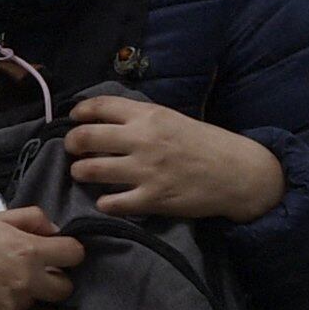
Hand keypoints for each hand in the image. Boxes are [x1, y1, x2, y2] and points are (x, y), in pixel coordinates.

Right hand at [0, 207, 85, 309]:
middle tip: (30, 271)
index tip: (57, 252)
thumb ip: (30, 219)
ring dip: (21, 292)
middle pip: (64, 289)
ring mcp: (11, 307)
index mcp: (29, 251)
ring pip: (32, 302)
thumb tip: (55, 230)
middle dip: (54, 279)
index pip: (75, 255)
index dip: (68, 251)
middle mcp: (26, 282)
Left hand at [64, 96, 286, 221]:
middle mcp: (142, 140)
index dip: (79, 112)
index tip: (74, 119)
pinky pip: (112, 203)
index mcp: (148, 116)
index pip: (99, 106)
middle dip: (71, 144)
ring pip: (91, 170)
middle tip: (72, 150)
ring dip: (80, 172)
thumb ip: (140, 118)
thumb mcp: (172, 119)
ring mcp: (145, 170)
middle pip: (86, 138)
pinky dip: (104, 202)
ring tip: (82, 173)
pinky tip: (106, 200)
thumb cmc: (205, 143)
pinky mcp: (152, 199)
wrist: (237, 172)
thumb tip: (105, 119)